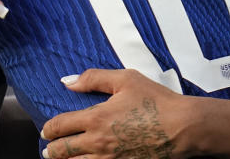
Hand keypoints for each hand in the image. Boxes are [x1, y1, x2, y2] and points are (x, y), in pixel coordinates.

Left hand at [40, 69, 193, 158]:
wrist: (182, 127)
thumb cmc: (157, 101)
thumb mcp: (126, 79)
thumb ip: (94, 78)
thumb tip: (68, 82)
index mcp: (96, 118)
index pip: (60, 126)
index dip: (49, 129)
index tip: (47, 130)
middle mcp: (98, 142)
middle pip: (62, 151)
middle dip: (52, 151)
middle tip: (48, 150)